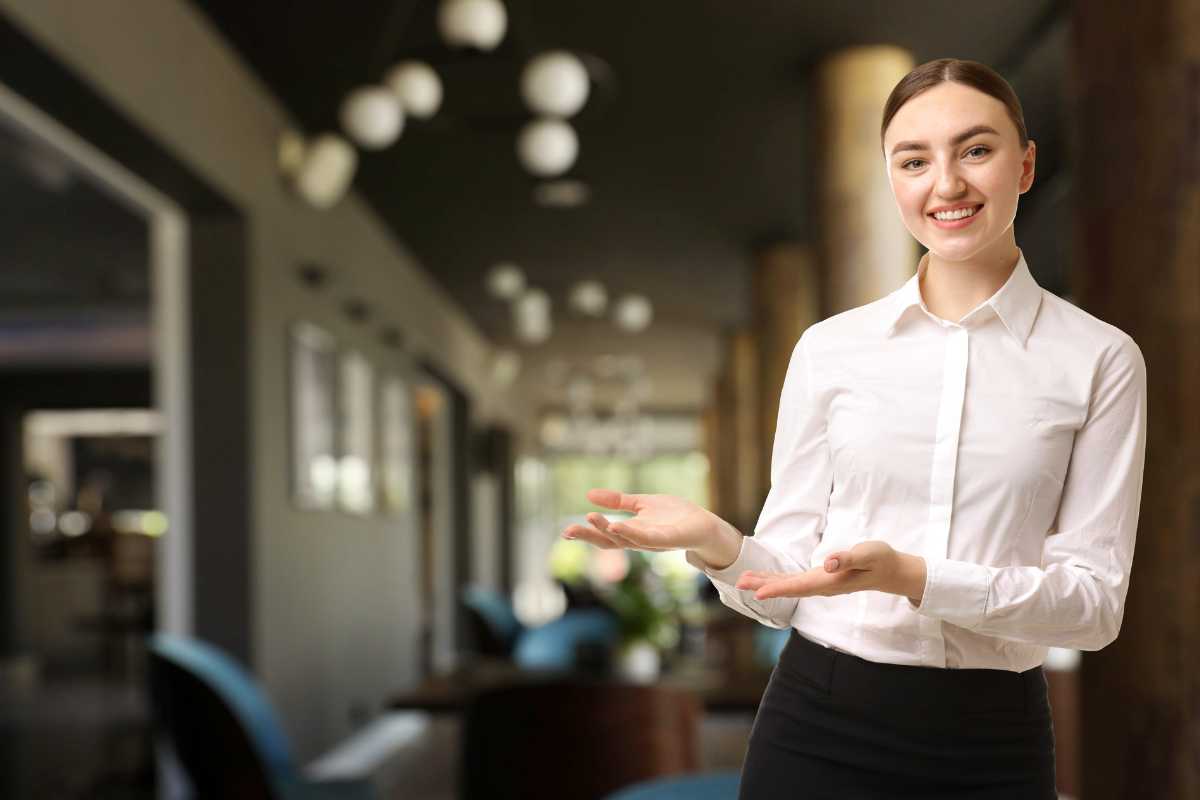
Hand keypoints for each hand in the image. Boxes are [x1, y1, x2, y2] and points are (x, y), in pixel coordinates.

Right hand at [561, 488, 720, 551]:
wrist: (704, 524)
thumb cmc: (674, 515)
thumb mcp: (641, 503)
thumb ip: (617, 501)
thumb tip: (588, 494)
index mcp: (630, 532)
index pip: (604, 535)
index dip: (585, 534)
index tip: (565, 531)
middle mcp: (638, 540)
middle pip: (609, 541)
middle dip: (589, 536)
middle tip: (568, 530)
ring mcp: (652, 542)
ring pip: (625, 540)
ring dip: (608, 531)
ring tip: (591, 519)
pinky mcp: (667, 540)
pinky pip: (646, 539)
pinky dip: (631, 534)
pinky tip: (618, 526)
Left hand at [734, 541, 924, 603]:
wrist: (890, 571)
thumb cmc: (880, 560)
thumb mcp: (869, 554)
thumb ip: (849, 558)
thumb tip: (829, 563)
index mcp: (831, 582)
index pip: (799, 587)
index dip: (778, 589)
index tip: (757, 593)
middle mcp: (822, 586)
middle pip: (788, 588)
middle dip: (764, 587)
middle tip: (739, 583)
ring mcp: (820, 584)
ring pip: (789, 586)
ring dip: (766, 583)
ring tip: (744, 581)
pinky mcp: (820, 579)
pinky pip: (794, 582)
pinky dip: (778, 580)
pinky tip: (766, 580)